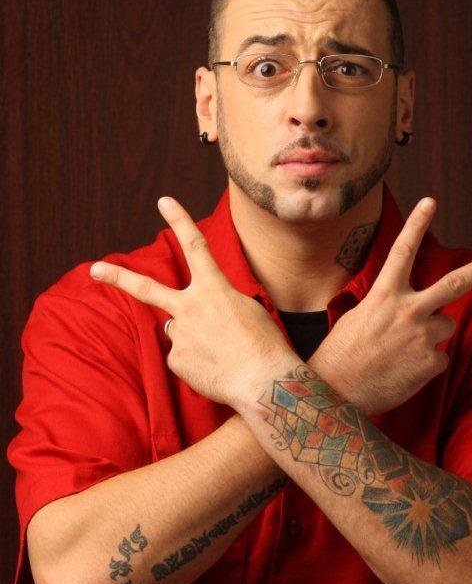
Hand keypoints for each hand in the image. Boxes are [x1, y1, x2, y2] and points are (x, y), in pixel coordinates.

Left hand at [88, 197, 295, 406]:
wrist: (264, 382)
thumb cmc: (264, 344)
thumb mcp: (247, 309)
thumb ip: (217, 302)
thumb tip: (195, 315)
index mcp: (215, 289)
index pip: (195, 246)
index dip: (179, 220)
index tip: (164, 202)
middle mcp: (191, 308)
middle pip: (148, 289)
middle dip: (118, 278)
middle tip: (94, 269)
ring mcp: (181, 335)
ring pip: (178, 330)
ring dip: (193, 338)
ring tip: (220, 352)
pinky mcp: (177, 360)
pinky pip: (182, 357)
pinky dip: (196, 362)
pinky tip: (215, 368)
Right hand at [310, 197, 471, 417]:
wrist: (338, 392)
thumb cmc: (343, 352)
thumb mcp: (359, 315)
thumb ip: (388, 303)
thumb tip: (410, 304)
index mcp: (384, 295)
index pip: (403, 251)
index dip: (417, 224)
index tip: (430, 201)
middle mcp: (407, 311)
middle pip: (454, 283)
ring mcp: (422, 337)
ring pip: (446, 325)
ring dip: (433, 333)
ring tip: (404, 350)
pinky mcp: (432, 363)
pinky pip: (440, 357)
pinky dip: (427, 363)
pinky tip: (405, 370)